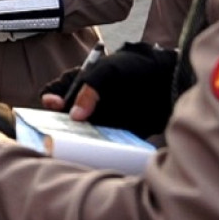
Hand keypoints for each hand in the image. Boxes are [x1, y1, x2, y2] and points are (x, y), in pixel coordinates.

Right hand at [39, 41, 176, 138]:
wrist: (168, 83)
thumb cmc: (136, 68)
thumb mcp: (109, 71)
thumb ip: (90, 89)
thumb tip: (74, 116)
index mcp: (80, 82)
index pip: (55, 93)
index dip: (50, 99)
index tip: (53, 103)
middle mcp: (87, 103)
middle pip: (63, 118)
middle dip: (59, 125)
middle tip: (59, 129)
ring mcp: (99, 120)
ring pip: (79, 134)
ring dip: (76, 140)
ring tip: (74, 143)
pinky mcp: (113, 135)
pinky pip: (99, 144)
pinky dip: (94, 148)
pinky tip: (92, 151)